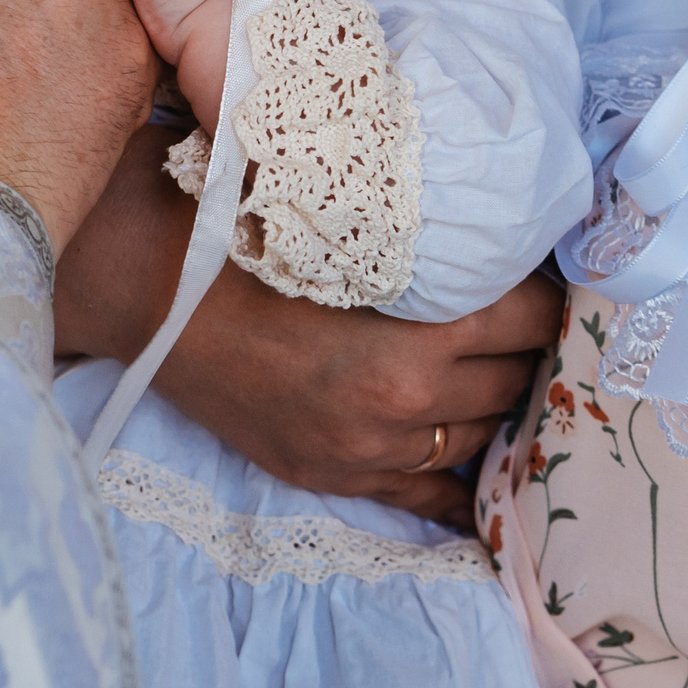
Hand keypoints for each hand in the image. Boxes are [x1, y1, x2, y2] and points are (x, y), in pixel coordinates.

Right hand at [56, 133, 560, 529]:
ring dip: (488, 399)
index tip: (542, 270)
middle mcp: (400, 406)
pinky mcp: (332, 474)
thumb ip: (412, 216)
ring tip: (487, 362)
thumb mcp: (334, 216)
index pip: (529, 320)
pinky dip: (457, 477)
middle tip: (519, 312)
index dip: (544, 292)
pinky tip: (478, 458)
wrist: (143, 294)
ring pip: (475, 435)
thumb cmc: (234, 234)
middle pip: (512, 380)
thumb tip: (483, 192)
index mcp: (412, 337)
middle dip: (522, 346)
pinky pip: (425, 495)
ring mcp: (365, 451)